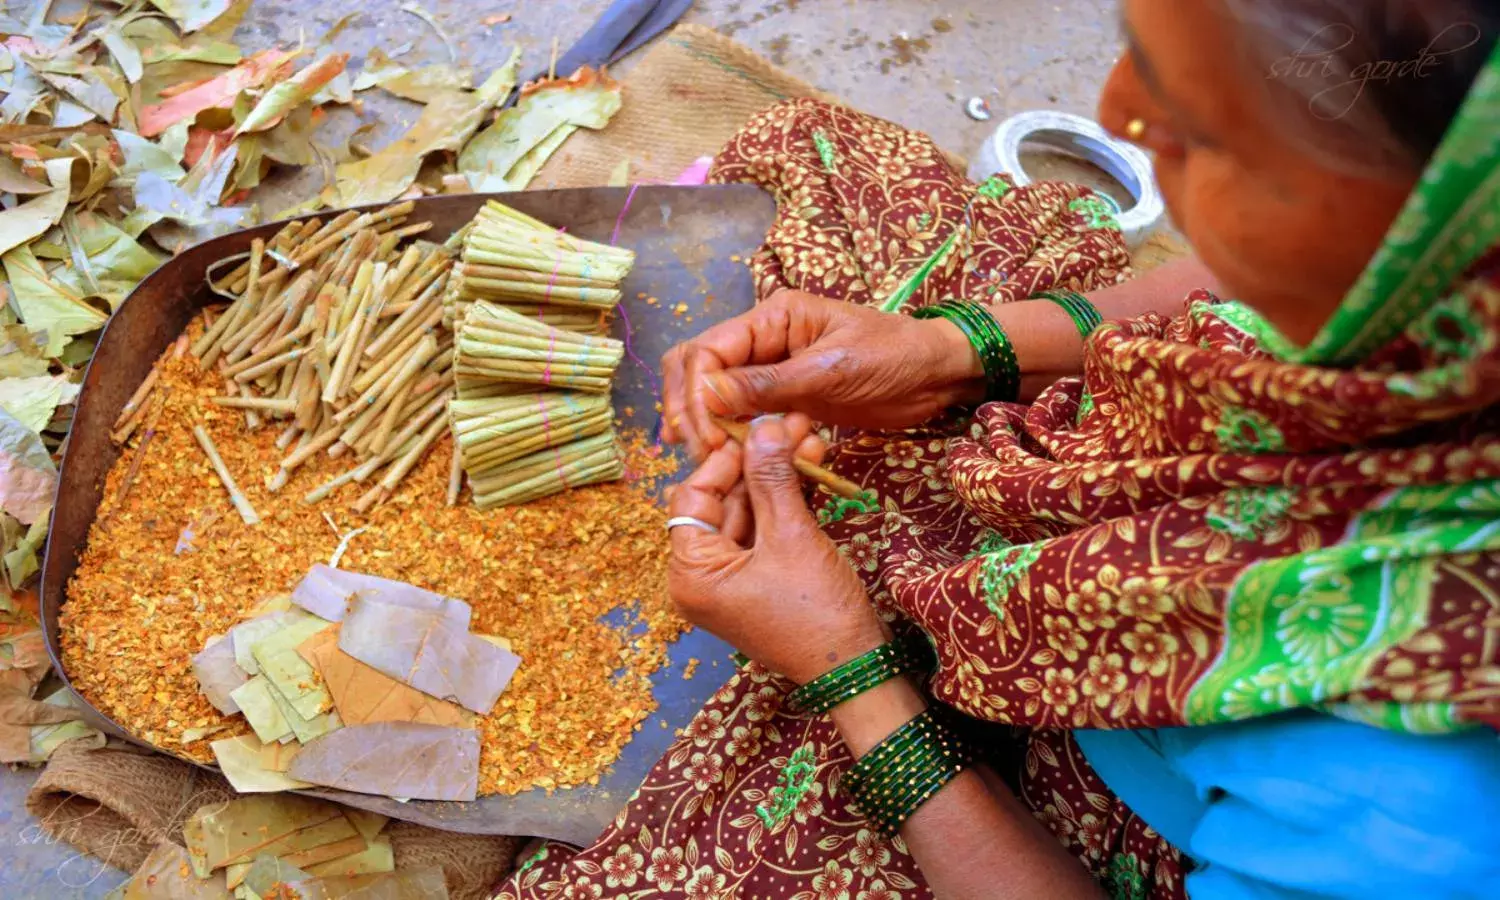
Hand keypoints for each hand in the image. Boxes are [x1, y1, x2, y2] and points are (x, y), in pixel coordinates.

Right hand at [662, 289, 982, 459]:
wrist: (937, 374)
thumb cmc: (894, 357)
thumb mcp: (832, 370)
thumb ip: (770, 384)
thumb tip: (708, 396)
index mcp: (772, 317)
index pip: (707, 349)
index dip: (696, 393)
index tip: (705, 436)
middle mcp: (763, 339)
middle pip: (698, 368)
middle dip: (690, 409)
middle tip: (701, 454)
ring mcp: (771, 369)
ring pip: (715, 393)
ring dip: (707, 425)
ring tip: (711, 460)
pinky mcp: (784, 397)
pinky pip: (743, 414)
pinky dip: (733, 435)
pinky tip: (731, 458)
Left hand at [667, 416, 886, 682]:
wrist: (855, 669)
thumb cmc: (816, 612)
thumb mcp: (791, 536)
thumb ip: (772, 477)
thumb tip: (764, 425)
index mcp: (691, 573)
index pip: (693, 497)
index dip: (725, 459)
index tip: (757, 429)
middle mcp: (701, 578)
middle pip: (722, 502)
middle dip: (758, 463)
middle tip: (791, 425)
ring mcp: (730, 580)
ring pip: (747, 513)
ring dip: (776, 478)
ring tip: (808, 439)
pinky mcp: (758, 581)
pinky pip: (764, 532)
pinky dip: (784, 503)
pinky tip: (810, 469)